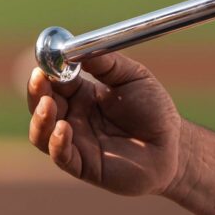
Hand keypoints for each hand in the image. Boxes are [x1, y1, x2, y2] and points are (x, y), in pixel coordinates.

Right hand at [26, 53, 183, 196]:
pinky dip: (56, 142)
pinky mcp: (83, 166)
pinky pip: (61, 156)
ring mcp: (75, 143)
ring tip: (48, 104)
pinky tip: (63, 129)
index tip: (44, 62)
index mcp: (79, 95)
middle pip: (39, 105)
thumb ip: (106, 64)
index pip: (52, 82)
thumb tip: (75, 48)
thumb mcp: (133, 76)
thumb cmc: (154, 110)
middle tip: (40, 79)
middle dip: (36, 92)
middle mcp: (72, 118)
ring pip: (40, 132)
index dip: (45, 72)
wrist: (177, 146)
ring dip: (39, 117)